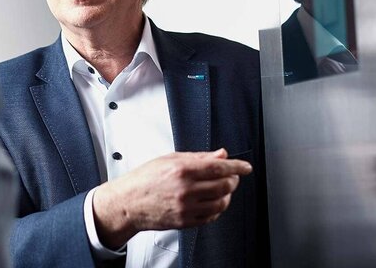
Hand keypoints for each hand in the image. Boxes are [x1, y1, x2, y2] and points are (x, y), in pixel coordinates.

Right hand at [92, 148, 251, 248]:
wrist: (129, 202)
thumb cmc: (145, 179)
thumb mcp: (170, 159)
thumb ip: (198, 157)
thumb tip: (221, 155)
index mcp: (182, 170)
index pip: (219, 167)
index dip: (237, 167)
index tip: (246, 167)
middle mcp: (186, 190)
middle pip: (224, 186)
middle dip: (233, 180)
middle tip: (232, 176)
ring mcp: (186, 208)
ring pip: (221, 203)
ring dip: (227, 195)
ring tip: (223, 188)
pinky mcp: (185, 222)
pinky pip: (211, 216)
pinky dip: (217, 209)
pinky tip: (213, 201)